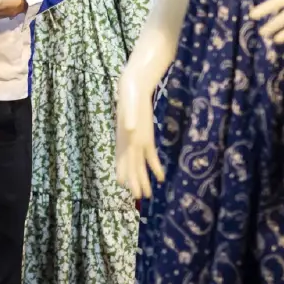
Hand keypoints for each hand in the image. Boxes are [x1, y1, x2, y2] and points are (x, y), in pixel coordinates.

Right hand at [114, 70, 164, 198]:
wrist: (133, 87)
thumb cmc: (130, 96)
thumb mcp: (130, 105)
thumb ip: (130, 118)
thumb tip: (130, 129)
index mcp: (126, 138)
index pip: (124, 159)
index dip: (125, 172)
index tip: (125, 185)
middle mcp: (131, 143)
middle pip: (133, 166)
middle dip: (135, 181)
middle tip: (140, 196)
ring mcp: (138, 142)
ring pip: (140, 164)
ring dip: (143, 178)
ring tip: (147, 193)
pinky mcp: (147, 138)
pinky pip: (150, 157)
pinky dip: (154, 167)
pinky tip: (159, 177)